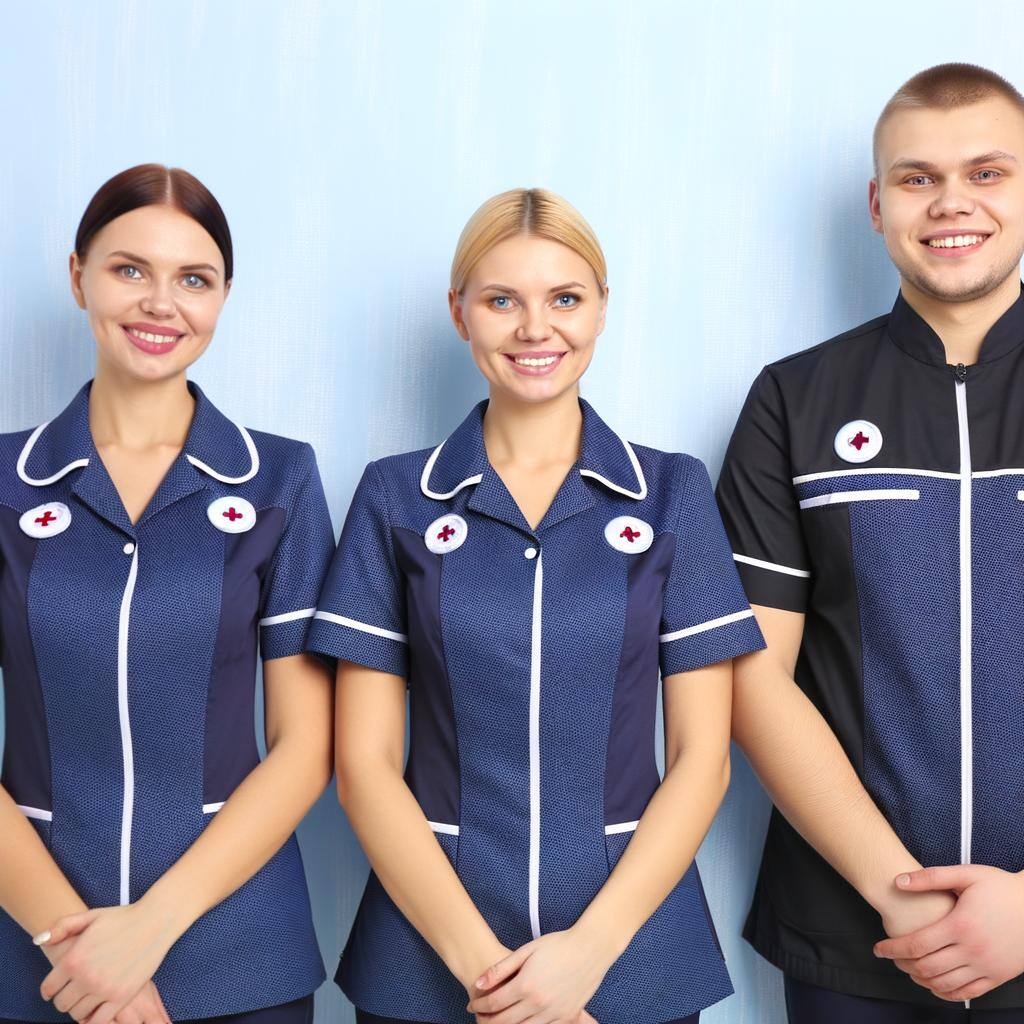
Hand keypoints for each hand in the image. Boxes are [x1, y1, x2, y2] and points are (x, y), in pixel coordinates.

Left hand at [35, 902, 180, 1023]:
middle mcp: (85, 976)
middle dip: (65, 998)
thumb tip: (38, 942)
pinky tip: (96, 1008)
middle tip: (74, 991)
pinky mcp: (121, 997)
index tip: (56, 988)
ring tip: (88, 996)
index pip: (48, 988)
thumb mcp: (90, 916)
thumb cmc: (123, 917)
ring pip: (77, 1014)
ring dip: (79, 1007)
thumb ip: (61, 927)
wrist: (156, 920)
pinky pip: (97, 1021)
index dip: (50, 989)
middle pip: (62, 1004)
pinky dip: (92, 1019)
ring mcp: (104, 989)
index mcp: (74, 958)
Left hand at [466, 928, 611, 1022]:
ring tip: (497, 1020)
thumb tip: (479, 983)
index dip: (478, 1005)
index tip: (472, 1003)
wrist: (590, 949)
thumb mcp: (526, 951)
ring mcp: (553, 1013)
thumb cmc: (558, 945)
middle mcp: (538, 1004)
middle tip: (479, 1016)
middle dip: (487, 1020)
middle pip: (504, 1022)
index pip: (493, 1004)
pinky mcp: (566, 1017)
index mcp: (525, 986)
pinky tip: (521, 1021)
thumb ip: (500, 969)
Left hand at [874, 865, 1023, 1001]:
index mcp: (961, 925)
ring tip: (908, 969)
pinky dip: (946, 993)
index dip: (892, 949)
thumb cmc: (1001, 888)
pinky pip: (967, 993)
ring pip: (945, 984)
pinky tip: (934, 984)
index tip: (878, 949)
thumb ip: (930, 877)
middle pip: (927, 967)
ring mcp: (987, 966)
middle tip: (891, 957)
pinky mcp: (998, 976)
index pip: (917, 944)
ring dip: (920, 979)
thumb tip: (898, 881)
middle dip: (902, 964)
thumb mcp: (966, 875)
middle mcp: (973, 950)